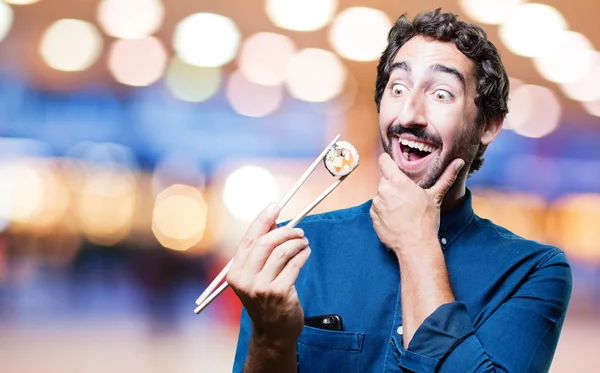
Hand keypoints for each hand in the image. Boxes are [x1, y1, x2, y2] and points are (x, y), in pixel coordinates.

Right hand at [227, 203, 310, 347]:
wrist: (273, 333)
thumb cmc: (266, 301)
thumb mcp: (256, 277)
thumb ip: (260, 252)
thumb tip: (273, 223)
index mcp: (235, 273)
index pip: (249, 239)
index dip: (262, 220)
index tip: (275, 206)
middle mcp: (244, 280)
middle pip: (265, 243)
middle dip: (285, 231)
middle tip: (299, 230)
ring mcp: (261, 288)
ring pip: (281, 252)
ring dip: (296, 242)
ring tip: (304, 241)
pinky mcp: (279, 293)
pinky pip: (294, 265)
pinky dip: (302, 254)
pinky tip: (306, 252)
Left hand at [370, 153, 463, 255]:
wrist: (415, 246)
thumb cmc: (425, 220)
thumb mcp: (435, 196)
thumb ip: (446, 177)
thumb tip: (459, 162)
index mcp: (397, 182)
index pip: (384, 161)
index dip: (387, 161)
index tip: (391, 163)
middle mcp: (383, 191)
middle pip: (384, 180)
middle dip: (393, 185)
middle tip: (406, 195)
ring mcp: (376, 204)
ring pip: (381, 195)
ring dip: (388, 198)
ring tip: (403, 210)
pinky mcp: (373, 217)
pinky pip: (377, 209)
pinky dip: (384, 211)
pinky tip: (396, 218)